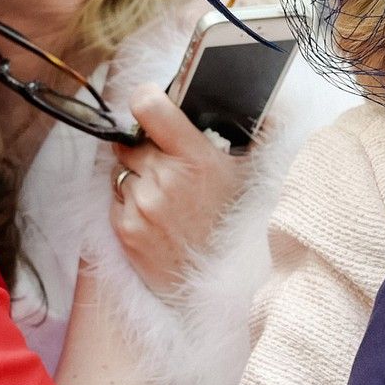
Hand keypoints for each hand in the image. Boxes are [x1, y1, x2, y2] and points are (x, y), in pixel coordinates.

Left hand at [109, 88, 248, 296]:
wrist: (218, 284)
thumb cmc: (234, 224)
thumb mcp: (248, 175)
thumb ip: (252, 135)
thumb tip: (269, 105)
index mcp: (196, 159)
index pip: (150, 108)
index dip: (145, 100)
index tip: (148, 103)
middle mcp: (165, 179)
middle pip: (129, 142)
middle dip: (143, 149)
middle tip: (166, 165)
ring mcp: (142, 205)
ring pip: (121, 171)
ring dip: (136, 178)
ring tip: (165, 199)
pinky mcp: (125, 228)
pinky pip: (116, 199)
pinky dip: (129, 203)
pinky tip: (155, 218)